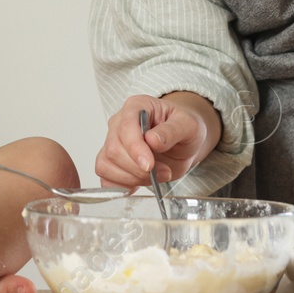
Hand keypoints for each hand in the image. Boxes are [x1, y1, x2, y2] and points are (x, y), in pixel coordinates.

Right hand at [95, 92, 219, 187]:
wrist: (183, 142)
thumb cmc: (183, 128)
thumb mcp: (188, 125)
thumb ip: (172, 130)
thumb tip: (153, 140)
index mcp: (136, 107)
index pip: (126, 126)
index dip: (135, 148)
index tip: (149, 165)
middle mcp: (119, 123)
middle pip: (114, 150)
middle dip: (138, 168)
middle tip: (164, 171)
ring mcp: (112, 143)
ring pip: (107, 165)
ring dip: (133, 178)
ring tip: (156, 176)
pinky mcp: (112, 163)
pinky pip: (105, 178)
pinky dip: (121, 186)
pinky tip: (139, 183)